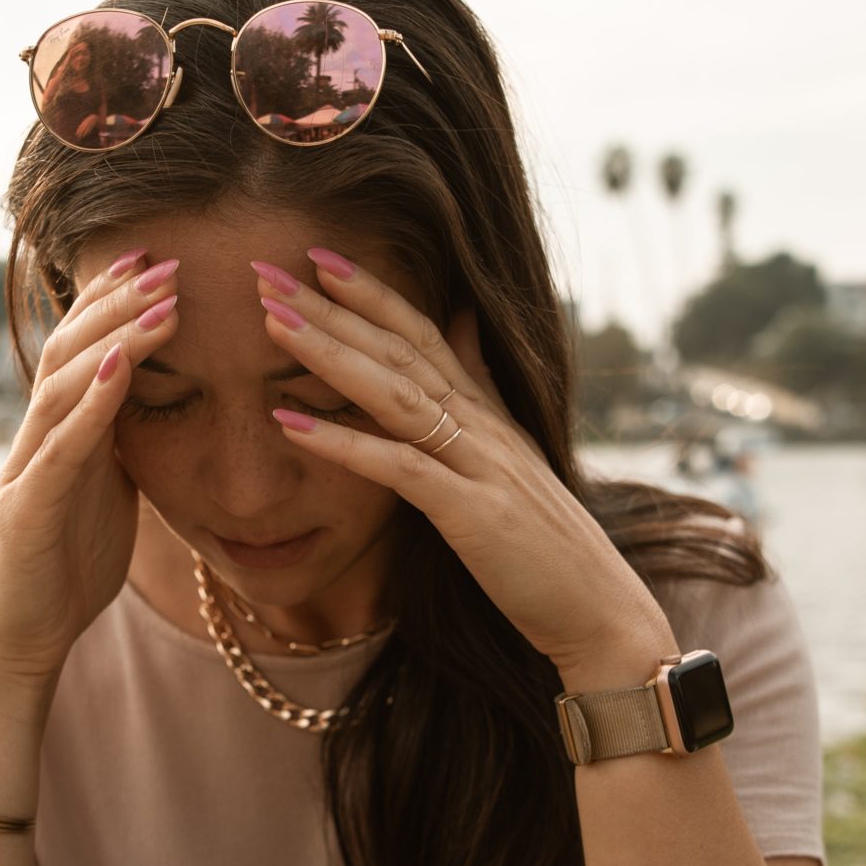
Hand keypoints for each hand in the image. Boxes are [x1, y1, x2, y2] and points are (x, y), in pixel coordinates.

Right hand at [0, 250, 183, 686]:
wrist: (22, 640)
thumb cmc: (67, 568)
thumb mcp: (108, 492)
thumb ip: (120, 444)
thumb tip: (156, 402)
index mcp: (59, 434)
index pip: (81, 349)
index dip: (111, 301)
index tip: (154, 258)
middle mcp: (35, 439)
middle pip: (69, 351)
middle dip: (116, 302)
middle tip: (164, 260)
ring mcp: (25, 470)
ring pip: (64, 386)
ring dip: (113, 339)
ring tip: (159, 301)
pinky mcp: (26, 509)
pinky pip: (61, 448)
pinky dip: (91, 404)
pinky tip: (119, 368)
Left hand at [251, 249, 671, 676]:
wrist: (600, 610)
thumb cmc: (549, 545)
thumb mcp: (514, 452)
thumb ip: (483, 385)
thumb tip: (462, 318)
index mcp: (487, 412)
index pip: (422, 333)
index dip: (372, 292)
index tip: (316, 256)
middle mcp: (483, 425)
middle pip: (398, 349)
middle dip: (331, 307)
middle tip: (266, 269)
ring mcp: (480, 464)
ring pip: (395, 392)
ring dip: (329, 354)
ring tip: (271, 321)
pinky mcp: (472, 513)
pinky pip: (399, 468)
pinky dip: (343, 443)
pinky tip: (290, 423)